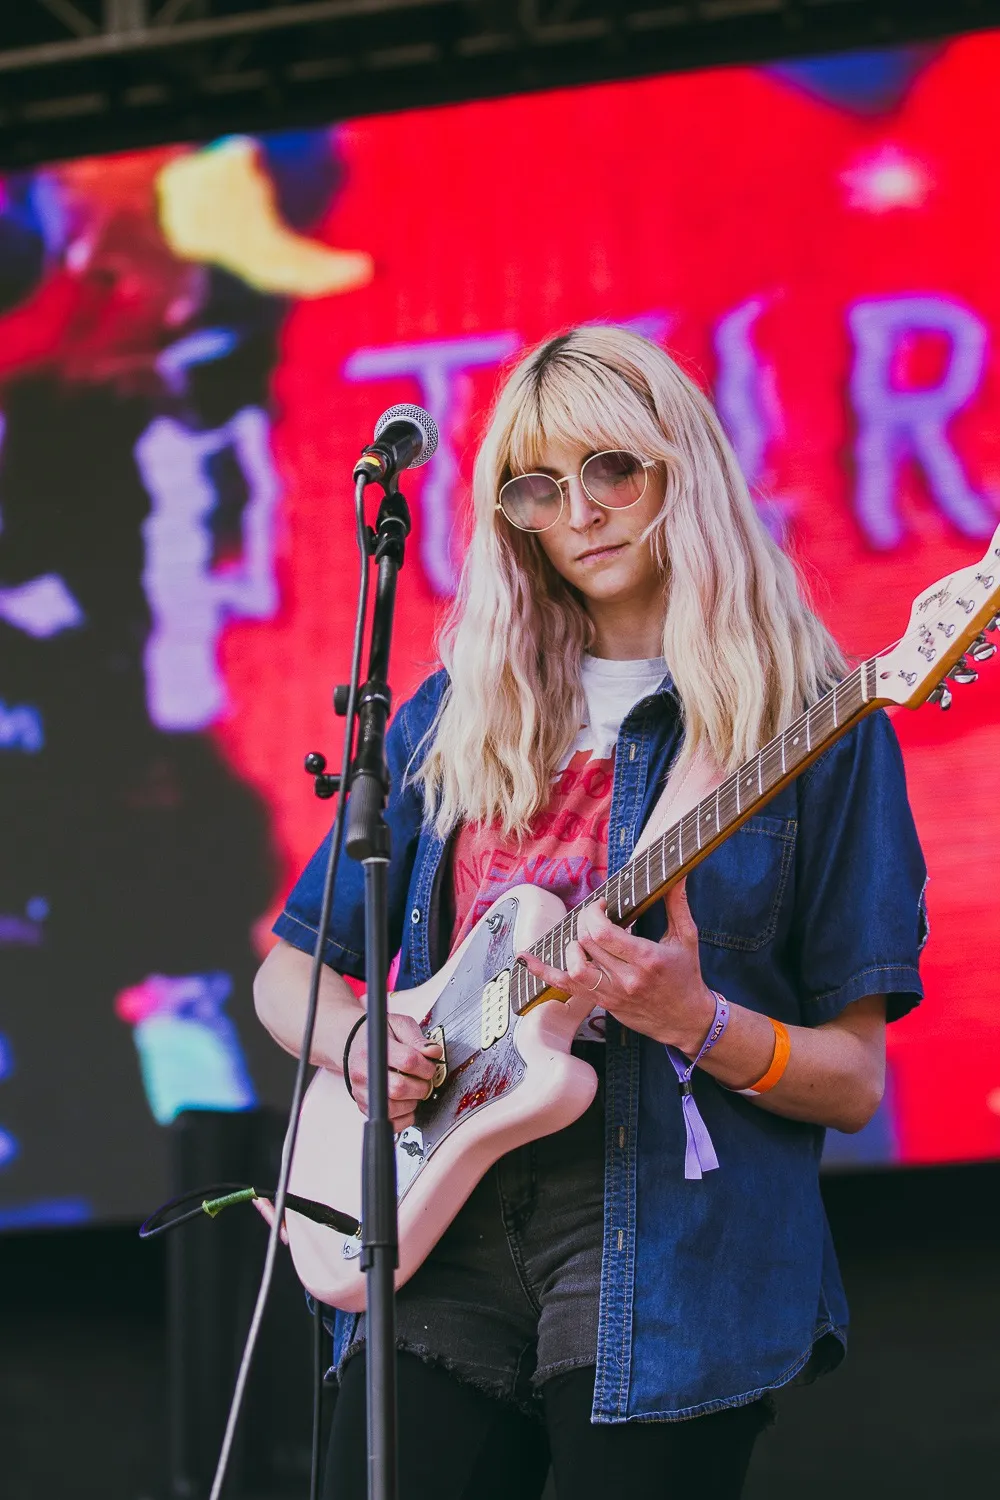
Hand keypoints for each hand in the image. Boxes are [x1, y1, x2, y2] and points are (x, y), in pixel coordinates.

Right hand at [343, 1011, 442, 1131]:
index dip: (426, 1066)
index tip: (429, 1065)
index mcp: (375, 1049)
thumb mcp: (399, 1025)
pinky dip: (405, 1116)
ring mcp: (363, 1091)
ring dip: (413, 1101)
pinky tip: (406, 1101)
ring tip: (413, 1088)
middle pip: (399, 1088)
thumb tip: (434, 1053)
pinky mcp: (364, 1106)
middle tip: (423, 1079)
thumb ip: (417, 1038)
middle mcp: (364, 1072)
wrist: (356, 1044)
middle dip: (421, 1086)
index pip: (408, 1062)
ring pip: (394, 1108)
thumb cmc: (381, 1036)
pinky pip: (390, 1122)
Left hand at [518, 881, 714, 1054]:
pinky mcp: (602, 1004)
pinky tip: (526, 958)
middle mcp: (626, 978)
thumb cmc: (687, 976)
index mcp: (646, 959)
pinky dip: (543, 972)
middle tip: (592, 916)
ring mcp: (611, 994)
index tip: (600, 905)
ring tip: (582, 937)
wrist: (686, 1020)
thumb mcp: (686, 938)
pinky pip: (565, 987)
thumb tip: (677, 875)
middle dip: (583, 922)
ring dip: (570, 945)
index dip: (593, 914)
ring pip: (574, 968)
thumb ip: (677, 904)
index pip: (604, 934)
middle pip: (586, 944)